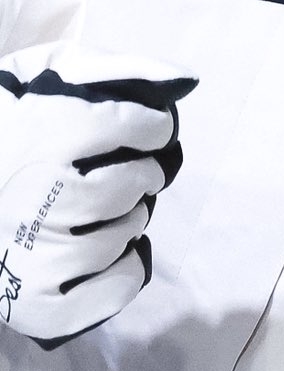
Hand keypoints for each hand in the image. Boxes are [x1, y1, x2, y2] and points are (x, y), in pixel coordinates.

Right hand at [0, 42, 196, 347]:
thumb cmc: (14, 128)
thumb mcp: (48, 76)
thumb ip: (110, 68)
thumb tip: (180, 79)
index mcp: (38, 133)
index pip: (123, 124)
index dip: (152, 126)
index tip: (151, 129)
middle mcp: (34, 195)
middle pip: (126, 186)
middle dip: (142, 176)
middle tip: (131, 172)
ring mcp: (32, 254)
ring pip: (119, 236)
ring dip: (131, 219)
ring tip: (109, 209)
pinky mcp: (34, 302)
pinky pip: (107, 292)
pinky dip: (125, 272)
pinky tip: (113, 252)